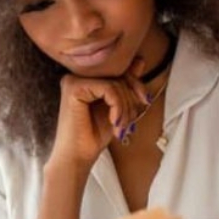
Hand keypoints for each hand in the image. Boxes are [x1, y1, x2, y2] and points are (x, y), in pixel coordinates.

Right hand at [47, 58, 148, 176]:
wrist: (76, 157)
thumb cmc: (93, 135)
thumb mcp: (116, 107)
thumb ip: (125, 85)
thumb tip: (139, 61)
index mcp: (85, 79)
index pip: (119, 72)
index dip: (137, 85)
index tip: (145, 102)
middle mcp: (76, 76)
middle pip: (118, 76)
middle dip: (132, 100)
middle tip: (130, 122)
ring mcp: (73, 80)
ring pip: (115, 83)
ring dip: (126, 108)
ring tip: (121, 127)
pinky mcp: (73, 88)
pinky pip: (108, 89)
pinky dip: (118, 107)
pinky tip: (114, 122)